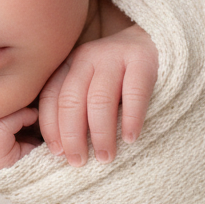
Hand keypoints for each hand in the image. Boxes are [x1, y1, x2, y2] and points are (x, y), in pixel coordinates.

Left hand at [37, 24, 157, 166]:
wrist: (154, 41)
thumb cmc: (117, 76)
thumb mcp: (89, 82)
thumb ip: (74, 105)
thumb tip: (60, 149)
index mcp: (69, 64)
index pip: (51, 97)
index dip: (51, 127)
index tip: (57, 154)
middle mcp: (88, 56)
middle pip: (71, 100)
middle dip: (72, 136)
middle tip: (79, 162)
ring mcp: (115, 55)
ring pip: (99, 99)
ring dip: (100, 134)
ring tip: (105, 157)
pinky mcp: (143, 60)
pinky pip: (134, 94)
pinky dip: (130, 119)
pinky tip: (130, 138)